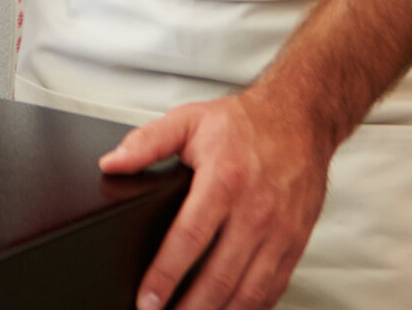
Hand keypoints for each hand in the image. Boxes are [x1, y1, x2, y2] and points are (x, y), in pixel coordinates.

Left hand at [98, 84, 335, 309]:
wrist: (300, 120)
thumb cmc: (244, 124)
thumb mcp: (189, 121)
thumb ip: (147, 142)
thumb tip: (111, 162)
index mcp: (224, 181)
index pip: (189, 239)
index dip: (165, 275)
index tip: (146, 300)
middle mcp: (255, 211)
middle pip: (218, 276)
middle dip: (189, 308)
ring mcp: (279, 232)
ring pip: (248, 292)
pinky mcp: (295, 244)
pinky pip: (273, 288)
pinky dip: (251, 307)